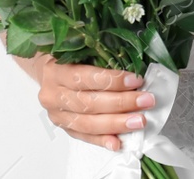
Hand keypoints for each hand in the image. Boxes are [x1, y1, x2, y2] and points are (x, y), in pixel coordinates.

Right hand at [35, 55, 157, 152]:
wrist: (48, 73)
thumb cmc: (68, 59)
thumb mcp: (79, 50)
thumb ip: (100, 58)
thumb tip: (132, 72)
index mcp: (55, 71)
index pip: (85, 78)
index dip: (112, 80)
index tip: (136, 81)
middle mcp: (52, 95)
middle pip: (88, 103)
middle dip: (121, 103)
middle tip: (145, 101)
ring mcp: (57, 115)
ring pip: (88, 123)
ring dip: (116, 124)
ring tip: (139, 121)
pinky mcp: (64, 128)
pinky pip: (85, 137)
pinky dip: (103, 140)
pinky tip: (118, 142)